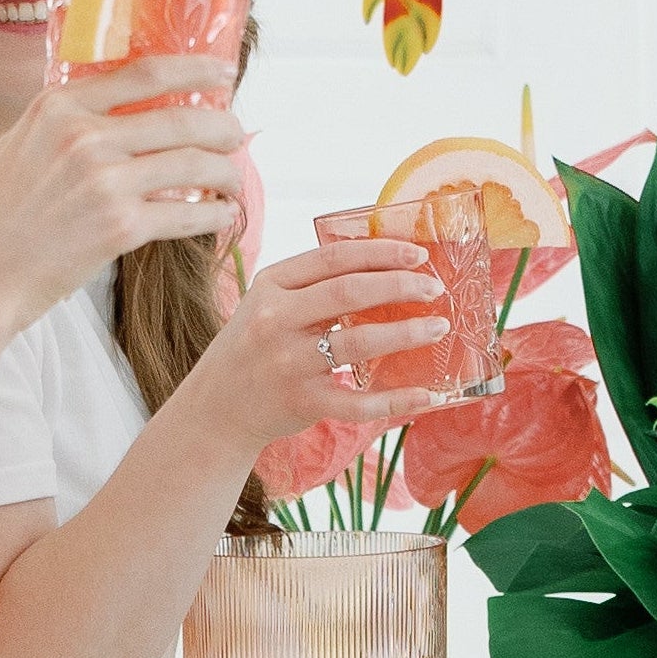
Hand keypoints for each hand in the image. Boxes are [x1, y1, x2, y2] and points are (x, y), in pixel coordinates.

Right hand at [0, 53, 256, 342]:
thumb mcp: (21, 142)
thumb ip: (67, 120)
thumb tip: (116, 107)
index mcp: (60, 106)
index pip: (147, 73)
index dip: (197, 68)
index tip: (225, 69)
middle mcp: (85, 137)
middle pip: (183, 118)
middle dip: (225, 126)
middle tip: (239, 135)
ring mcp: (106, 182)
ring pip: (196, 164)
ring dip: (228, 172)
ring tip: (234, 180)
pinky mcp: (121, 228)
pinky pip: (188, 214)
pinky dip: (215, 215)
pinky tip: (223, 216)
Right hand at [179, 235, 459, 463]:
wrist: (218, 404)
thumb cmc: (257, 346)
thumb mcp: (271, 303)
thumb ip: (314, 286)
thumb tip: (386, 268)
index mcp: (272, 285)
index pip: (333, 258)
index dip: (380, 253)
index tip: (419, 255)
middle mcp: (276, 320)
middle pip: (349, 293)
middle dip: (400, 286)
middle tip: (434, 288)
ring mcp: (288, 363)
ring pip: (358, 342)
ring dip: (406, 333)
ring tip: (438, 327)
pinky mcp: (303, 402)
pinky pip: (358, 402)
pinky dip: (396, 399)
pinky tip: (427, 395)